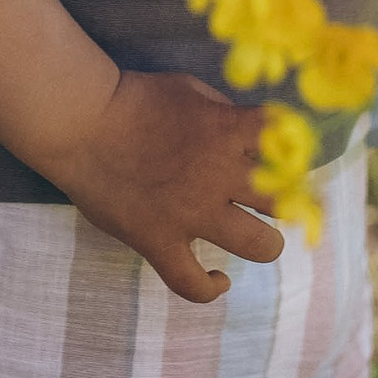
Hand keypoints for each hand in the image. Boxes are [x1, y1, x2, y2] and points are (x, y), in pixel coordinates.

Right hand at [36, 69, 285, 303]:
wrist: (81, 122)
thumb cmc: (135, 98)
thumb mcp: (190, 90)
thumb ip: (224, 114)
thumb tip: (247, 135)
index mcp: (228, 132)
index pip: (287, 141)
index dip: (296, 148)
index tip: (291, 153)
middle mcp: (219, 176)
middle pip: (283, 198)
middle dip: (287, 198)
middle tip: (278, 200)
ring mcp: (191, 215)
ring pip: (258, 245)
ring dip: (266, 243)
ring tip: (258, 238)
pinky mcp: (159, 243)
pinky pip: (192, 284)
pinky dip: (211, 287)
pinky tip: (219, 279)